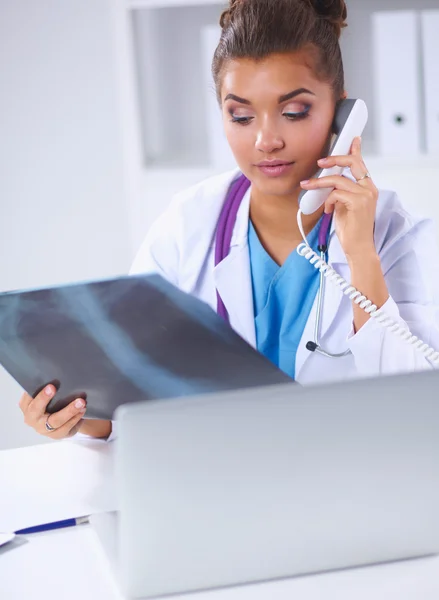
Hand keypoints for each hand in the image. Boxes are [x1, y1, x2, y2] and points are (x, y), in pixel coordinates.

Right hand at [19, 384, 86, 439]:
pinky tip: (82, 410)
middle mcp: (32, 419)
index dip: (39, 394)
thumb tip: (56, 374)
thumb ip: (45, 387)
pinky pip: (66, 428)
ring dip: (69, 411)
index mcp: (26, 406)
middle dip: (46, 399)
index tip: (50, 385)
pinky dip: (75, 418)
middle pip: (37, 410)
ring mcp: (44, 429)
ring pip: (56, 421)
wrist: (61, 419)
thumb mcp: (44, 395)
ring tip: (81, 402)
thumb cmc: (51, 402)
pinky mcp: (57, 435)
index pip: (28, 399)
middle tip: (55, 389)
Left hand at [300, 137, 378, 261]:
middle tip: (320, 161)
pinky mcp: (359, 203)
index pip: (361, 164)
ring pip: (338, 179)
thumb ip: (340, 192)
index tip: (351, 140)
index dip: (355, 150)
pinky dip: (328, 200)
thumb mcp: (343, 206)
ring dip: (320, 183)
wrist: (358, 249)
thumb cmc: (351, 230)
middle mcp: (370, 189)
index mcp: (368, 188)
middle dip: (334, 159)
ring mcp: (366, 195)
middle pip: (353, 163)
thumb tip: (328, 183)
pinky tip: (326, 210)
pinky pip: (336, 193)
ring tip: (308, 186)